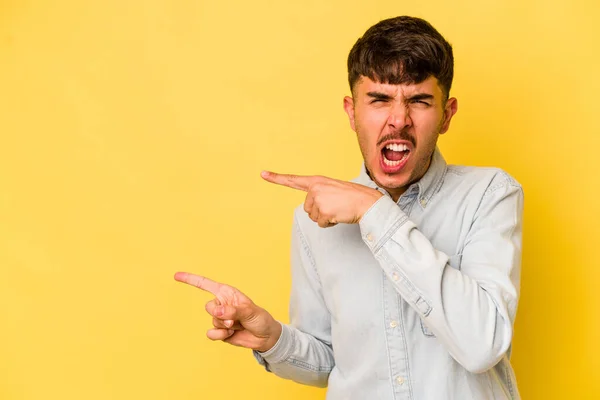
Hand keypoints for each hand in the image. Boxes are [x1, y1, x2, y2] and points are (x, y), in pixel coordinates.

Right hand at [174, 272, 281, 352]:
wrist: (264, 337)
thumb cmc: (259, 318)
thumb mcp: (249, 311)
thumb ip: (233, 310)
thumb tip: (217, 312)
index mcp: (227, 293)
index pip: (205, 284)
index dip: (190, 279)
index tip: (176, 275)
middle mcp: (221, 304)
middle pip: (208, 307)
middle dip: (221, 314)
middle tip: (235, 318)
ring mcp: (219, 318)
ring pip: (212, 321)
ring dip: (225, 326)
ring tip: (237, 325)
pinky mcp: (219, 331)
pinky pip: (211, 334)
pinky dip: (220, 336)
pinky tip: (231, 335)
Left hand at [261, 171, 382, 227]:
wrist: (368, 202)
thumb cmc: (353, 197)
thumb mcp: (333, 189)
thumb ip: (320, 194)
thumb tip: (311, 208)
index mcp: (317, 181)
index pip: (293, 180)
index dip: (277, 178)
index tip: (263, 174)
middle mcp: (315, 189)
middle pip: (307, 208)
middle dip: (319, 211)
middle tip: (335, 205)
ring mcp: (319, 200)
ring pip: (313, 217)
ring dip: (325, 217)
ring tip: (338, 209)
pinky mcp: (324, 212)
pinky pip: (322, 224)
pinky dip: (330, 223)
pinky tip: (340, 215)